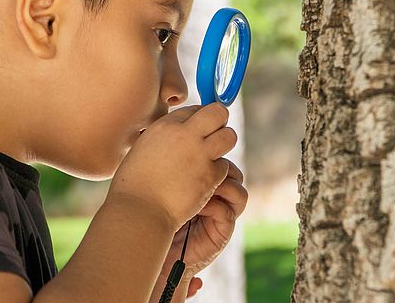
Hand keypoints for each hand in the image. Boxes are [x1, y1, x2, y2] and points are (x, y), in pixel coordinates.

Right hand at [107, 103, 236, 231]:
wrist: (139, 210)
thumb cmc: (135, 184)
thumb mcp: (144, 148)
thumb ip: (165, 137)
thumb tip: (179, 134)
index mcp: (165, 125)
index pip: (195, 109)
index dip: (199, 119)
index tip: (197, 131)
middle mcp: (184, 134)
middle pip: (218, 113)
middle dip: (219, 123)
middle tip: (213, 137)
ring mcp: (200, 154)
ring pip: (229, 136)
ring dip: (223, 145)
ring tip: (211, 157)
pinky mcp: (210, 175)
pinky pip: (225, 166)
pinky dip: (217, 173)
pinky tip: (204, 181)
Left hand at [157, 160, 247, 294]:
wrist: (158, 254)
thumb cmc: (156, 221)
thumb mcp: (162, 190)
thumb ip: (169, 169)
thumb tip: (156, 139)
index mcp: (203, 183)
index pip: (216, 161)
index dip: (208, 155)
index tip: (189, 154)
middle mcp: (217, 197)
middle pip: (232, 171)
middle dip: (219, 166)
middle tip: (199, 165)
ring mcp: (222, 213)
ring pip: (238, 190)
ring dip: (219, 184)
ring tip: (199, 187)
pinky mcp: (223, 230)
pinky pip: (228, 211)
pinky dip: (213, 205)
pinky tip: (195, 206)